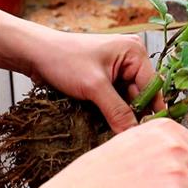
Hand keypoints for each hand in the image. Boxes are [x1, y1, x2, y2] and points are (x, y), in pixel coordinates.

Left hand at [30, 31, 164, 131]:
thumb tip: (133, 133)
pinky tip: (108, 123)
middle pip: (142, 94)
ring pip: (129, 99)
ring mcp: (119, 70)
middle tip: (129, 135)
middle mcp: (131, 60)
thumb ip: (117, 111)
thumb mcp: (93, 86)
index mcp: (135, 52)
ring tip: (116, 130)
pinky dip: (113, 111)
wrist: (34, 53)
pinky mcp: (108, 80)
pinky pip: (117, 99)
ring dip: (122, 114)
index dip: (151, 108)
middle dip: (134, 113)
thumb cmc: (63, 58)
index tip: (149, 131)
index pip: (153, 85)